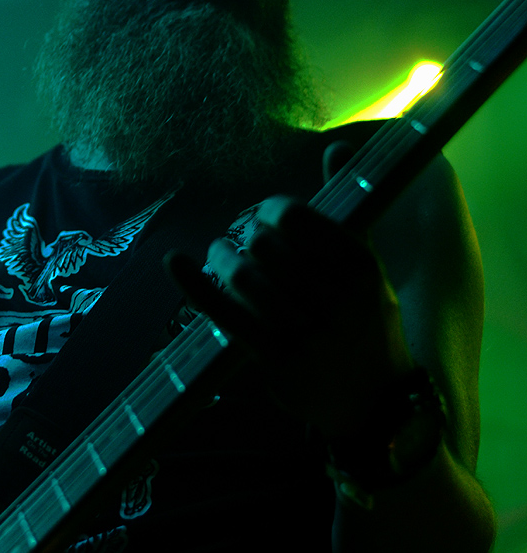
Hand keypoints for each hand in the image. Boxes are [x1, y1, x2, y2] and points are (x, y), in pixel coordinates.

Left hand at [167, 143, 413, 435]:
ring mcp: (306, 331)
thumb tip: (335, 146)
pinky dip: (195, 286)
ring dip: (222, 260)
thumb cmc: (370, 327)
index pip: (296, 218)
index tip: (265, 219)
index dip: (270, 211)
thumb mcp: (372, 269)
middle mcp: (336, 298)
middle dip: (246, 237)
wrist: (376, 406)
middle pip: (265, 245)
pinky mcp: (276, 360)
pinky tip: (177, 263)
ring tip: (221, 257)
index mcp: (361, 267)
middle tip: (243, 243)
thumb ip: (348, 211)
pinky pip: (227, 315)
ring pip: (244, 277)